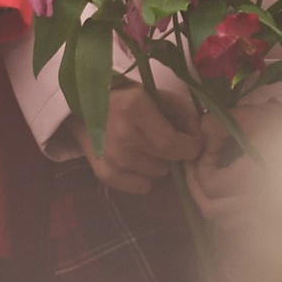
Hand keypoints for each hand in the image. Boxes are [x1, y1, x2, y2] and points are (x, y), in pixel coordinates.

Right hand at [81, 82, 202, 193]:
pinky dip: (144, 177)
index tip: (193, 143)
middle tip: (166, 139)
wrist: (81, 110)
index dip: (191, 147)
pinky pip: (142, 187)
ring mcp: (112, 158)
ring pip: (157, 173)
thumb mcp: (155, 94)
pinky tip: (136, 160)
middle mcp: (123, 136)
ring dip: (158, 162)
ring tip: (146, 145)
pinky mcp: (104, 174)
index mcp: (136, 109)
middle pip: (167, 159)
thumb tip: (200, 136)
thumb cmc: (125, 99)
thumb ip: (183, 111)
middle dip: (174, 152)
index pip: (173, 143)